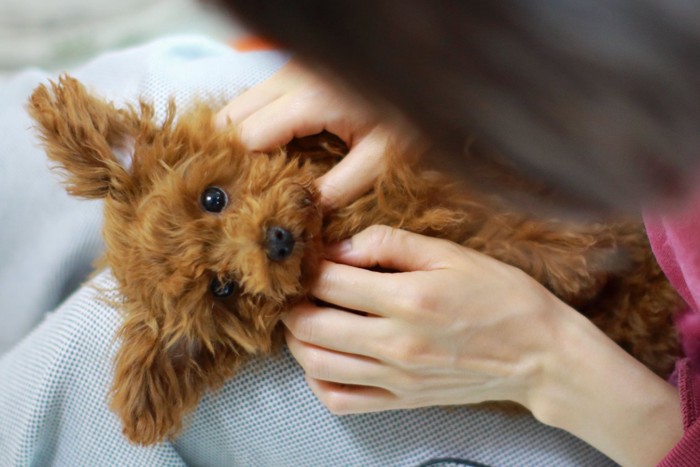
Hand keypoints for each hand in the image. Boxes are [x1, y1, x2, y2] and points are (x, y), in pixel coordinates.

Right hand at [216, 61, 404, 209]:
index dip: (242, 173)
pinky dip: (253, 124)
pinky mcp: (294, 71)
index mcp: (310, 101)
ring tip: (253, 175)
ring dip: (239, 138)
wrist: (422, 75)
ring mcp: (289, 70)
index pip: (249, 137)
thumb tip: (301, 214)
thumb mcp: (381, 158)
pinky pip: (256, 99)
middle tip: (244, 191)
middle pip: (231, 117)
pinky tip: (267, 152)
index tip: (245, 202)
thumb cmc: (409, 115)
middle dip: (232, 155)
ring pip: (239, 105)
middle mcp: (290, 78)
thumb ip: (339, 188)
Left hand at [283, 225, 564, 412]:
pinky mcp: (402, 400)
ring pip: (317, 365)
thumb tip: (342, 248)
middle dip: (292, 303)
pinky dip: (319, 381)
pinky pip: (341, 401)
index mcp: (409, 299)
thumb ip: (391, 244)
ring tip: (305, 319)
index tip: (313, 257)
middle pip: (310, 326)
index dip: (311, 265)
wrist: (539, 354)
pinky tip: (324, 360)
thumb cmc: (500, 296)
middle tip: (299, 288)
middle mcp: (396, 343)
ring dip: (297, 340)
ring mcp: (397, 378)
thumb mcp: (452, 254)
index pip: (330, 281)